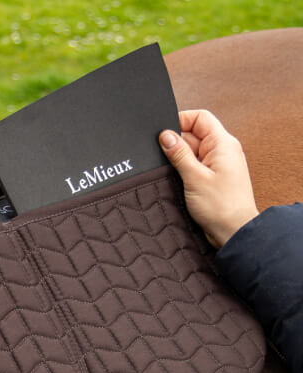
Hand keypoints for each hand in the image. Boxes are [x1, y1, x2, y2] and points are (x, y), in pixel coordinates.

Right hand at [159, 109, 258, 247]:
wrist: (233, 231)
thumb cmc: (221, 206)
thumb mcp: (194, 177)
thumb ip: (179, 154)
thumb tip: (166, 135)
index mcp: (223, 143)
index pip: (200, 118)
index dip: (180, 120)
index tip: (163, 133)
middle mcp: (223, 150)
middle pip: (194, 134)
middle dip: (177, 144)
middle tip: (166, 160)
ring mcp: (219, 164)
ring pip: (193, 152)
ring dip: (180, 160)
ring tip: (176, 175)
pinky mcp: (214, 177)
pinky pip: (195, 166)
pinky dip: (185, 170)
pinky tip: (180, 181)